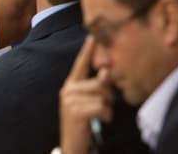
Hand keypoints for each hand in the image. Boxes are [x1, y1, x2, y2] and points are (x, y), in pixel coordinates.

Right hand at [59, 36, 114, 153]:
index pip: (81, 64)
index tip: (93, 35)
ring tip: (100, 116)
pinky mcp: (74, 110)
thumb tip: (106, 71)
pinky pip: (101, 107)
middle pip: (100, 82)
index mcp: (71, 85)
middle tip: (104, 107)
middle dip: (109, 96)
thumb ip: (98, 87)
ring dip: (108, 108)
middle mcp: (68, 89)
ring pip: (102, 95)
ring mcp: (70, 99)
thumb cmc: (85, 123)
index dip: (88, 50)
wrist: (73, 146)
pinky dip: (106, 115)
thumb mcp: (92, 103)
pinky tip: (100, 121)